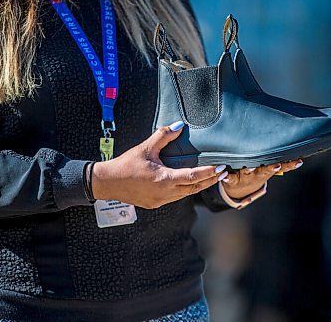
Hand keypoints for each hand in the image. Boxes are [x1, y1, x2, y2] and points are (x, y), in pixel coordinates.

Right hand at [91, 121, 227, 208]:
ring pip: (185, 195)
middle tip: (222, 173)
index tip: (221, 168)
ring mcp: (160, 201)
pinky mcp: (155, 203)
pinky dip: (184, 190)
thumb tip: (179, 126)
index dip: (209, 173)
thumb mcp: (145, 148)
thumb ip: (163, 136)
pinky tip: (187, 183)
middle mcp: (165, 193)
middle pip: (194, 188)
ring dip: (198, 186)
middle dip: (209, 180)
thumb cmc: (126, 165)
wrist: (107, 183)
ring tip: (210, 177)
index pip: (193, 177)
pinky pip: (175, 197)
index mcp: (164, 179)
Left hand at [222, 160, 302, 200]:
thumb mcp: (268, 170)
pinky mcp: (231, 179)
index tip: (297, 161)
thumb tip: (300, 156)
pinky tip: (224, 175)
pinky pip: (229, 178)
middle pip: (266, 170)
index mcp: (266, 170)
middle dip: (271, 168)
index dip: (289, 165)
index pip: (280, 167)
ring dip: (250, 170)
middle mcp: (257, 174)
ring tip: (250, 167)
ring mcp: (245, 177)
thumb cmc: (254, 174)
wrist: (238, 191)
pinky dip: (226, 177)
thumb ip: (282, 164)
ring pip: (248, 173)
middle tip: (277, 164)